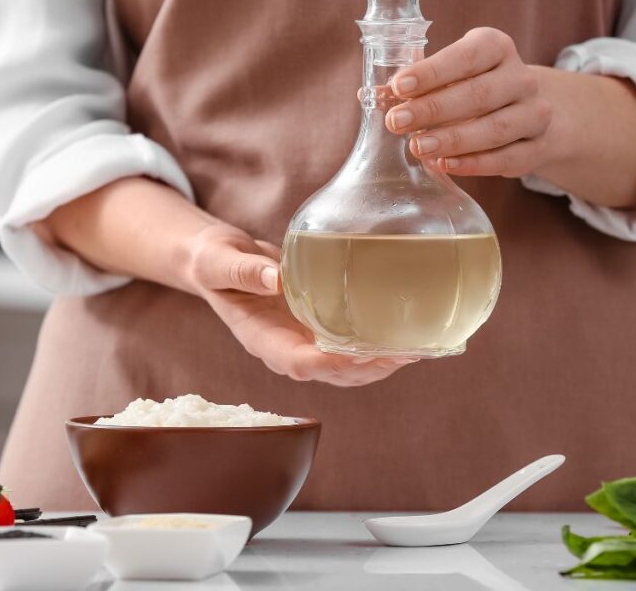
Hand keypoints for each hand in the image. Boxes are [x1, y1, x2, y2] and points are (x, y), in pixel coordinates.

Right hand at [40, 178, 416, 384]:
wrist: (219, 262)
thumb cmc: (216, 262)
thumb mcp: (221, 262)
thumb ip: (245, 271)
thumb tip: (278, 278)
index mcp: (263, 341)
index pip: (302, 364)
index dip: (335, 365)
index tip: (367, 356)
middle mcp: (288, 349)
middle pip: (335, 374)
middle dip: (372, 369)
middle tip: (410, 352)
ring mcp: (305, 342)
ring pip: (349, 368)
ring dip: (383, 363)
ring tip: (420, 348)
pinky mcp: (318, 329)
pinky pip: (351, 345)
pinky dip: (378, 345)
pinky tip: (406, 332)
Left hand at [385, 27, 553, 177]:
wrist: (527, 109)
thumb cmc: (474, 86)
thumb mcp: (450, 75)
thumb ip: (415, 84)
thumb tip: (369, 94)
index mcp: (496, 47)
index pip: (466, 56)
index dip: (431, 72)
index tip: (398, 86)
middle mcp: (521, 77)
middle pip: (478, 95)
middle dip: (433, 110)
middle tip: (396, 122)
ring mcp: (534, 113)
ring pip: (495, 129)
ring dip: (453, 139)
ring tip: (418, 147)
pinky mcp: (537, 146)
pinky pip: (508, 158)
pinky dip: (476, 164)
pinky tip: (446, 165)